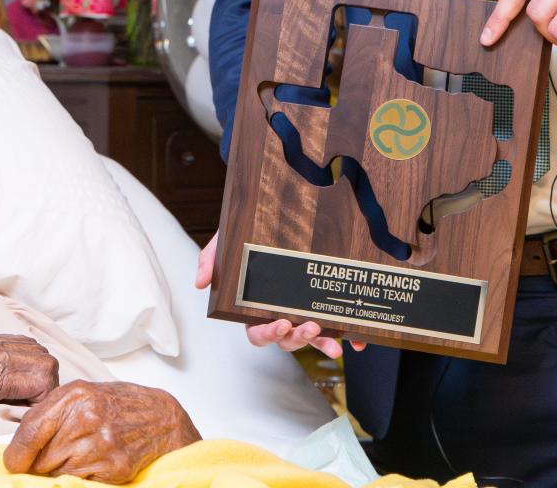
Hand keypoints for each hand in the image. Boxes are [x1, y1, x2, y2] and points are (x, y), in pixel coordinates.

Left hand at [3, 380, 200, 483]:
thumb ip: (50, 411)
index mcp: (75, 395)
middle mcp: (87, 418)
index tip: (12, 462)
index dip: (16, 453)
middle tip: (48, 459)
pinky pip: (79, 482)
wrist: (159, 416)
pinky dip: (79, 478)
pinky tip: (92, 462)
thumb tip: (19, 439)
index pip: (31, 430)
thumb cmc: (117, 404)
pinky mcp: (114, 466)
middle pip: (41, 457)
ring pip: (57, 473)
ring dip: (59, 471)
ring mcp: (102, 443)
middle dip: (39, 463)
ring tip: (75, 456)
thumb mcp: (82, 394)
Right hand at [195, 229, 364, 358]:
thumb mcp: (225, 244)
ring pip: (310, 339)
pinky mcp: (324, 305)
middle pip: (285, 340)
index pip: (257, 333)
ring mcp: (303, 311)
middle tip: (307, 327)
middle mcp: (280, 314)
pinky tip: (357, 341)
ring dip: (320, 344)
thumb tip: (199, 283)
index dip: (268, 334)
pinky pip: (336, 327)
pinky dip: (347, 338)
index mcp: (255, 308)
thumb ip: (211, 261)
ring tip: (332, 344)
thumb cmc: (247, 236)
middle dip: (297, 339)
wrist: (279, 212)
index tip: (280, 324)